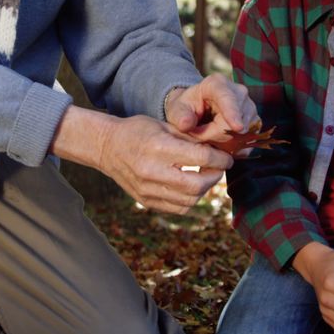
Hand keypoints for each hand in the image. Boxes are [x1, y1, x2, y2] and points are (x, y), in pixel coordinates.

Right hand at [51, 106, 233, 214]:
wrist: (106, 147)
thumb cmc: (137, 131)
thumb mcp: (163, 125)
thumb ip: (190, 137)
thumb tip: (219, 147)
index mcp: (158, 147)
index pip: (200, 157)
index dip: (219, 158)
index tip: (226, 157)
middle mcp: (152, 171)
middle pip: (197, 184)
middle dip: (214, 176)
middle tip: (219, 168)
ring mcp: (147, 190)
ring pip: (190, 200)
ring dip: (204, 189)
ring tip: (206, 176)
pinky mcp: (146, 201)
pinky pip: (178, 208)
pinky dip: (191, 200)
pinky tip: (191, 187)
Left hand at [164, 73, 258, 143]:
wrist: (195, 108)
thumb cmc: (186, 107)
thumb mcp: (177, 110)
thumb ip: (180, 117)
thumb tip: (186, 124)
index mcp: (217, 84)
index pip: (228, 99)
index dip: (233, 114)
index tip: (238, 128)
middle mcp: (238, 92)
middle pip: (236, 120)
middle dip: (218, 135)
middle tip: (201, 135)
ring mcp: (249, 106)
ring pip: (244, 132)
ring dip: (226, 141)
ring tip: (210, 136)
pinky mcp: (254, 120)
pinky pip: (249, 138)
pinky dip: (235, 145)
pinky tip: (222, 143)